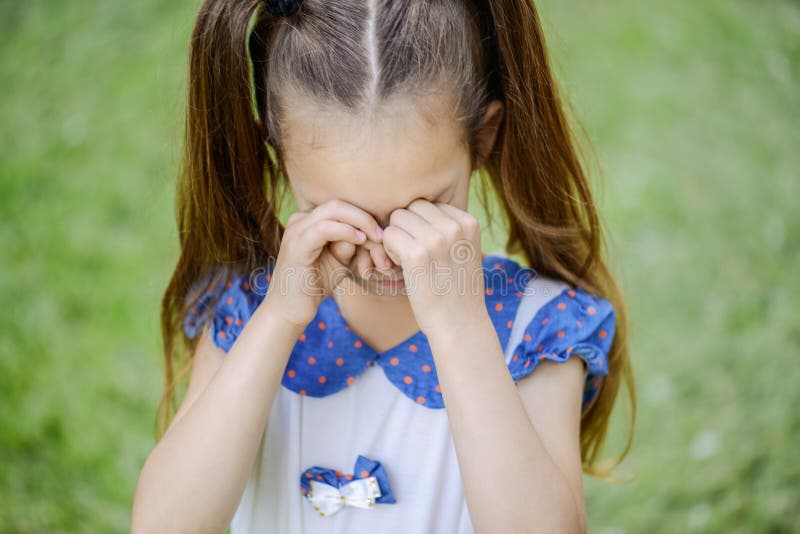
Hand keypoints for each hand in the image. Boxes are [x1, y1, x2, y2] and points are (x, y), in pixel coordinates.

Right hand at [264, 200, 383, 328]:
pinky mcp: (297, 245)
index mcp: (308, 220)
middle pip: (339, 204)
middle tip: (382, 235)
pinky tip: (359, 241)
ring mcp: (296, 230)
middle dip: (365, 217)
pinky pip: (325, 228)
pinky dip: (347, 231)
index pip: (341, 208)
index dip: (364, 217)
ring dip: (361, 223)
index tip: (382, 237)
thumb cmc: (315, 284)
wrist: (290, 310)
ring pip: (334, 210)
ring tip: (375, 239)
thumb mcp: (341, 260)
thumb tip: (366, 231)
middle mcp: (300, 220)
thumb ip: (352, 243)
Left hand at [381, 199, 485, 335]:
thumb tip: (417, 206)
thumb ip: (448, 228)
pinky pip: (389, 235)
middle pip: (413, 207)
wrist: (459, 324)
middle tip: (412, 252)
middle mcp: (454, 227)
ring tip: (407, 260)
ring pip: (398, 218)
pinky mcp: (416, 254)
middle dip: (407, 227)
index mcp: (469, 222)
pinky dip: (388, 250)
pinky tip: (399, 267)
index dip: (421, 224)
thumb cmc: (458, 290)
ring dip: (396, 237)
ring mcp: (436, 239)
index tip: (427, 247)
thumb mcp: (465, 251)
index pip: (430, 204)